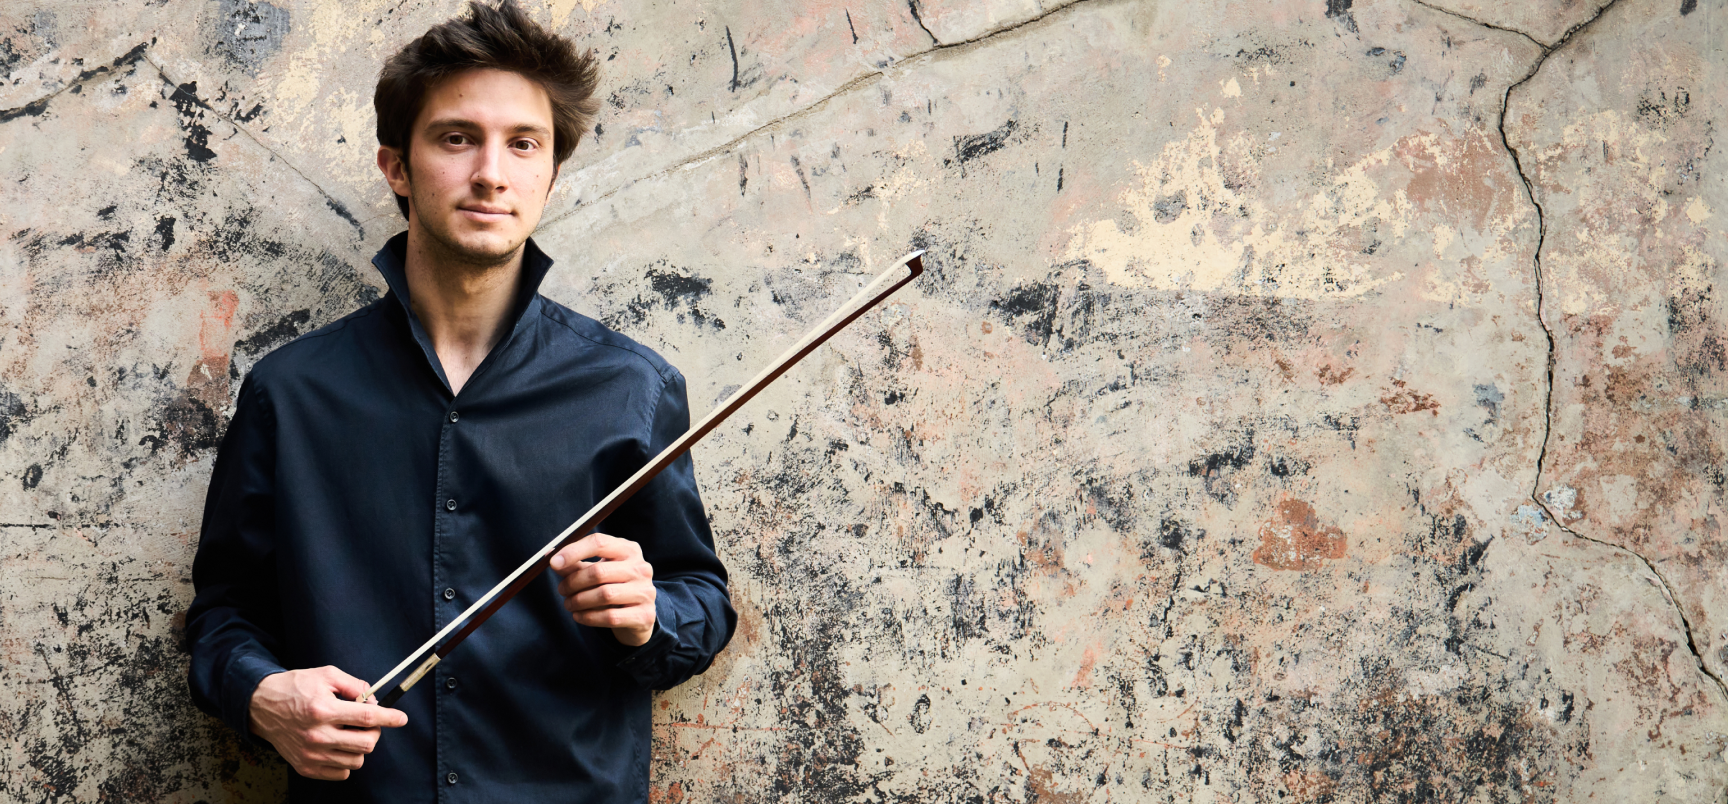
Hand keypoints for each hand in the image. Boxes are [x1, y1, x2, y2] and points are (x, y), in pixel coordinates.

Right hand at [247, 666, 408, 780]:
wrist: (261, 707)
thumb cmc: (295, 687)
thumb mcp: (326, 675)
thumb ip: (355, 685)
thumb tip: (375, 701)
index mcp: (322, 710)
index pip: (367, 718)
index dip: (389, 718)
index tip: (402, 718)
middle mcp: (316, 735)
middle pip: (366, 744)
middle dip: (375, 731)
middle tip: (367, 722)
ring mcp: (310, 754)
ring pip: (356, 760)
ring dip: (360, 746)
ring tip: (349, 732)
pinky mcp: (305, 767)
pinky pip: (341, 773)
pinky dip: (346, 760)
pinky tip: (338, 745)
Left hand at [550, 532, 656, 645]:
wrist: (638, 615)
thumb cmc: (614, 587)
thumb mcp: (598, 571)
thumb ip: (576, 564)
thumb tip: (552, 559)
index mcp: (628, 550)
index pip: (599, 543)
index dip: (573, 552)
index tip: (554, 563)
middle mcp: (641, 568)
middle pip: (598, 572)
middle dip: (573, 582)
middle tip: (562, 590)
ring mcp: (645, 591)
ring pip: (604, 595)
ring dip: (579, 601)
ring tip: (569, 604)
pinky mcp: (644, 615)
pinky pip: (610, 617)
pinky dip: (588, 617)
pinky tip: (579, 616)